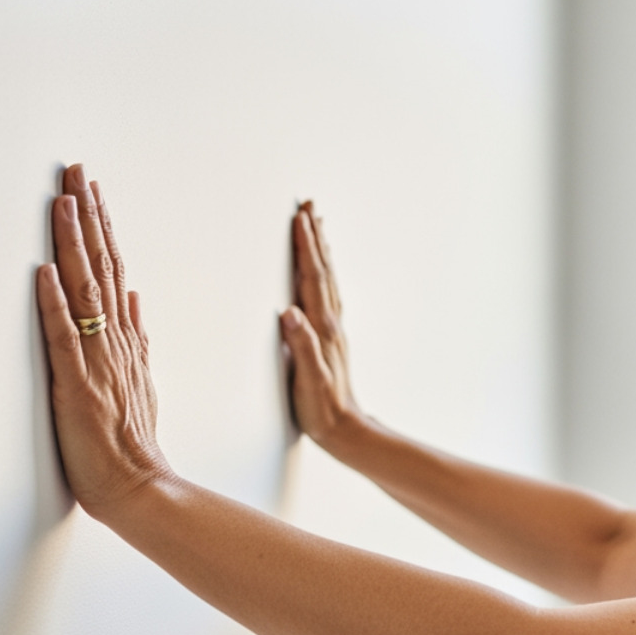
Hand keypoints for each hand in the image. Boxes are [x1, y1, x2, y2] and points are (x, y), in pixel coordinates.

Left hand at [36, 164, 173, 517]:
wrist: (141, 487)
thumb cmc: (133, 444)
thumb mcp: (142, 383)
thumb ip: (138, 339)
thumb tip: (135, 299)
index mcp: (126, 341)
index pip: (113, 271)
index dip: (101, 227)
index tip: (90, 189)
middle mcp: (114, 343)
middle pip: (101, 267)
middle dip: (87, 217)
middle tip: (75, 172)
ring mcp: (97, 362)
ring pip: (85, 292)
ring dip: (73, 244)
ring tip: (62, 202)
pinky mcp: (76, 387)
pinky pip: (64, 339)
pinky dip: (54, 305)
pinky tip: (44, 272)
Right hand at [281, 201, 359, 448]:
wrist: (345, 429)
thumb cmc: (321, 408)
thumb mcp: (308, 379)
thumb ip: (301, 346)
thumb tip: (290, 312)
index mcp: (321, 328)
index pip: (311, 277)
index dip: (305, 246)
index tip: (299, 217)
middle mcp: (330, 323)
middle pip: (322, 270)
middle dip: (314, 236)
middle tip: (309, 205)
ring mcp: (332, 329)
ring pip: (326, 278)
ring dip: (320, 249)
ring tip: (317, 225)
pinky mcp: (329, 337)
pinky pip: (326, 293)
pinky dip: (322, 273)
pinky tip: (320, 271)